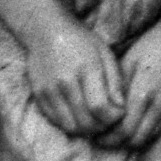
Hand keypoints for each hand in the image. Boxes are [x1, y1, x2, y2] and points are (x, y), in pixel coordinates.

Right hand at [19, 18, 125, 141]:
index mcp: (87, 69)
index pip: (100, 108)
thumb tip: (121, 109)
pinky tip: (78, 115)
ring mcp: (50, 90)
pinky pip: (56, 121)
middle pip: (85, 122)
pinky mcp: (39, 96)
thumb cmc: (82, 41)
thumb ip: (115, 82)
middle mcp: (66, 82)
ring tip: (94, 120)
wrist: (47, 30)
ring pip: (70, 126)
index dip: (113, 118)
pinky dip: (70, 124)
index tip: (119, 114)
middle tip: (108, 120)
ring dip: (85, 130)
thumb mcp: (105, 54)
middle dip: (101, 127)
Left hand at [112, 0, 160, 149]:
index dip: (107, 137)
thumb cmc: (150, 47)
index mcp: (142, 93)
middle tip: (101, 139)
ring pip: (147, 138)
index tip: (94, 136)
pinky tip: (131, 127)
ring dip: (130, 141)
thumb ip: (115, 90)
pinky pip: (157, 130)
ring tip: (114, 136)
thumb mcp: (126, 64)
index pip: (123, 129)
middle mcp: (158, 105)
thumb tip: (101, 112)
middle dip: (116, 144)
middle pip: (135, 139)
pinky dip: (142, 134)